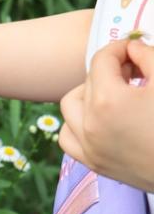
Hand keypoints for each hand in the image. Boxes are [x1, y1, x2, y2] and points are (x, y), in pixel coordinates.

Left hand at [59, 39, 153, 189]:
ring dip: (88, 94)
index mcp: (108, 101)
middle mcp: (90, 124)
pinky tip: (99, 120)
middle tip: (135, 71)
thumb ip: (147, 56)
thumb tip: (131, 48)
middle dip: (109, 70)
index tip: (136, 51)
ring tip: (115, 94)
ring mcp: (89, 147)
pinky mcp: (95, 164)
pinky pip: (68, 138)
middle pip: (88, 81)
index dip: (120, 49)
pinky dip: (77, 124)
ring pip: (70, 107)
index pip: (102, 60)